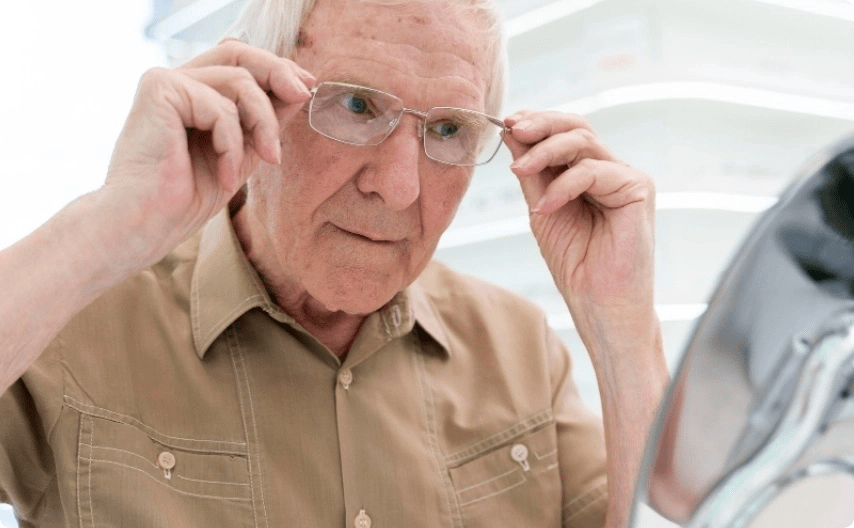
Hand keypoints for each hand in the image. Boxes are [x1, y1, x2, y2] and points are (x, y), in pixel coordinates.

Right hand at [96, 40, 314, 272]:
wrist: (144, 225)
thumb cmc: (183, 198)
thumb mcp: (240, 154)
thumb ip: (261, 122)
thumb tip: (299, 90)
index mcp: (191, 93)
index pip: (239, 62)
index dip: (276, 69)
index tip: (306, 88)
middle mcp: (176, 80)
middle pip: (239, 55)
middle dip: (278, 74)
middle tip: (303, 96)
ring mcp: (165, 81)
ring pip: (239, 82)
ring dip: (263, 124)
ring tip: (267, 159)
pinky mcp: (160, 89)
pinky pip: (221, 107)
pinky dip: (232, 145)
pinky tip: (226, 177)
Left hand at [504, 110, 655, 325]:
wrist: (601, 305)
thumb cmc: (575, 264)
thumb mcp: (542, 209)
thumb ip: (532, 173)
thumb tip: (512, 132)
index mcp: (590, 173)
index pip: (565, 133)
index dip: (536, 123)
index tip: (506, 123)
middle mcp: (611, 170)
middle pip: (577, 127)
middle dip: (541, 124)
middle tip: (513, 128)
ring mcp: (627, 178)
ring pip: (583, 142)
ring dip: (544, 151)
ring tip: (518, 169)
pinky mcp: (639, 189)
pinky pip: (593, 171)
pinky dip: (563, 186)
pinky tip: (544, 206)